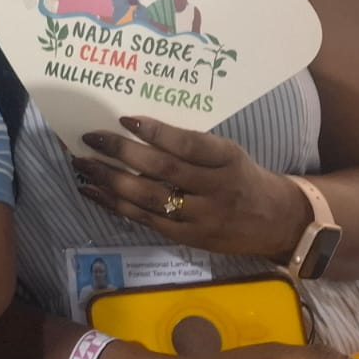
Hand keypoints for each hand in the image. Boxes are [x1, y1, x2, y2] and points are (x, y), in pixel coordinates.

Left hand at [73, 116, 306, 258]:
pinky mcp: (187, 238)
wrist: (276, 223)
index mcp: (227, 160)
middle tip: (90, 138)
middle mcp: (215, 189)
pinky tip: (93, 192)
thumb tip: (135, 129)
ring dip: (110, 181)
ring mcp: (201, 218)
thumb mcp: (228, 154)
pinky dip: (116, 205)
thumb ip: (191, 145)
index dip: (156, 132)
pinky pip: (146, 220)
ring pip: (148, 198)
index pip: (189, 144)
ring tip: (83, 165)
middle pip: (163, 170)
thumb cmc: (242, 177)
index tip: (125, 119)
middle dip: (121, 153)